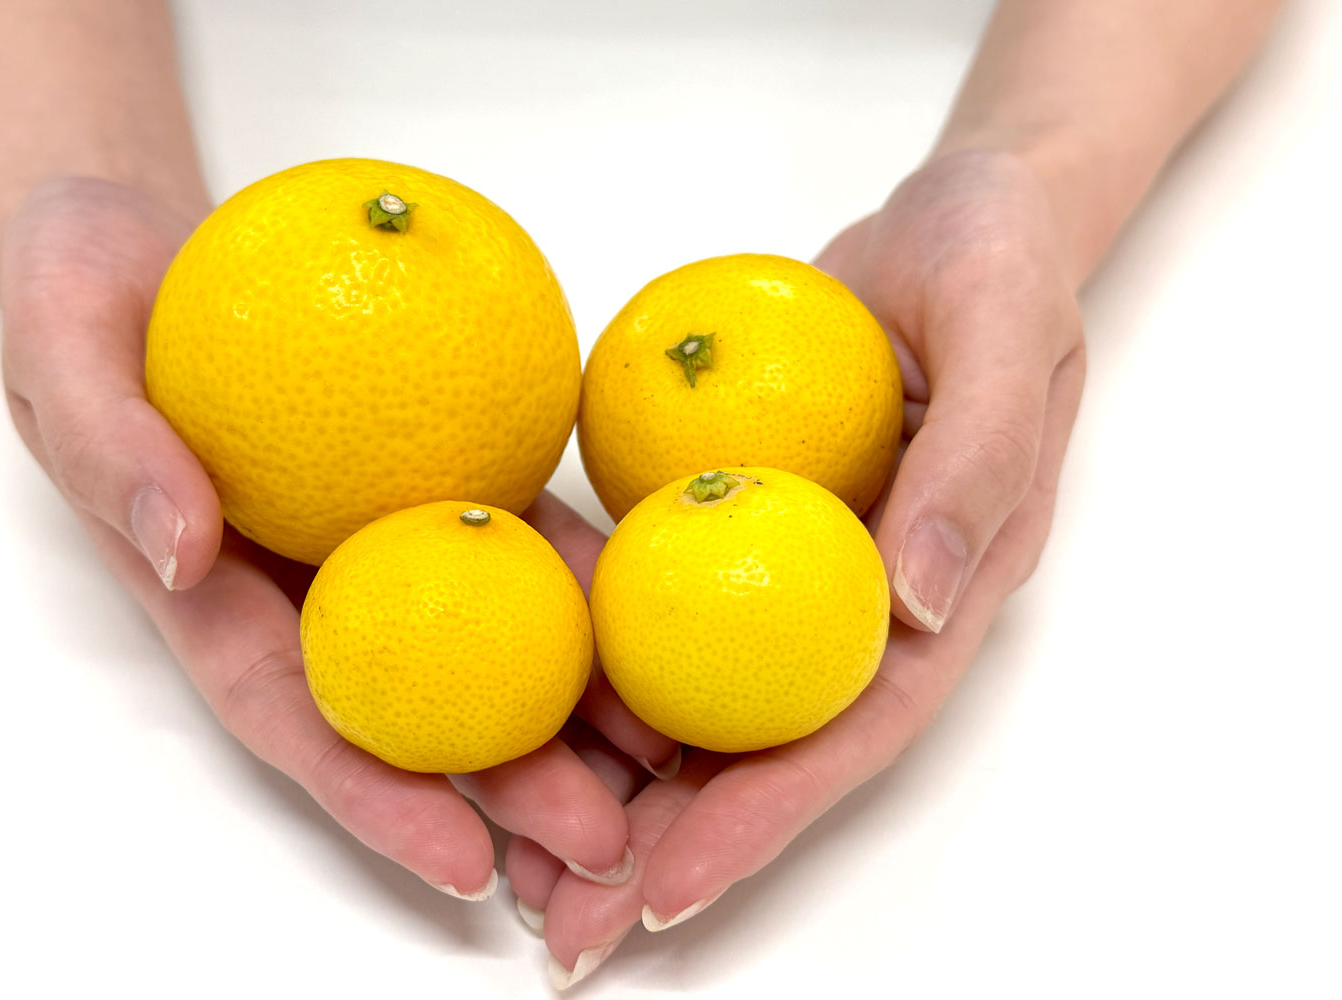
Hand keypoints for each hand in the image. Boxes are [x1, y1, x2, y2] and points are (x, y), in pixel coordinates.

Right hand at [0, 177, 671, 896]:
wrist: (151, 235)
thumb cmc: (83, 289)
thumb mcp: (61, 345)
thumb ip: (109, 446)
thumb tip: (181, 552)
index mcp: (216, 592)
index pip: (295, 716)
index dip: (375, 797)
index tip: (463, 863)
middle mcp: (308, 586)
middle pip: (414, 705)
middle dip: (507, 787)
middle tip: (606, 846)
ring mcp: (380, 536)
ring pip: (483, 632)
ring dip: (570, 705)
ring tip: (665, 761)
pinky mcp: (435, 473)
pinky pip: (515, 527)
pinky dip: (581, 577)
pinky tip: (650, 612)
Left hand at [513, 150, 1086, 985]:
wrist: (949, 220)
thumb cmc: (995, 268)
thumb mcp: (1003, 336)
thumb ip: (971, 470)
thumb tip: (918, 610)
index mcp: (941, 594)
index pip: (850, 731)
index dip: (764, 817)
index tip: (667, 889)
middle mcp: (859, 606)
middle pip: (762, 748)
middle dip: (667, 847)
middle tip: (565, 932)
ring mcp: (789, 571)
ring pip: (700, 698)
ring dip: (615, 785)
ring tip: (518, 862)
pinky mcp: (732, 526)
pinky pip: (659, 604)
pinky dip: (596, 663)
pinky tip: (520, 711)